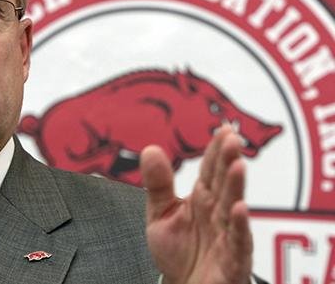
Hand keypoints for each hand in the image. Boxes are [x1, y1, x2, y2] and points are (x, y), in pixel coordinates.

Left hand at [140, 125, 252, 283]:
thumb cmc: (177, 251)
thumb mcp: (161, 213)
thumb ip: (158, 184)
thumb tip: (150, 149)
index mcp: (202, 198)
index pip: (210, 170)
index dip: (216, 150)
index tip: (223, 129)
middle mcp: (217, 213)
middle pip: (224, 183)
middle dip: (228, 161)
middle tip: (232, 139)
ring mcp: (226, 236)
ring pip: (233, 208)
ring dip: (236, 187)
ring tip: (237, 165)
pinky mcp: (232, 261)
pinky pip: (238, 243)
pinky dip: (240, 227)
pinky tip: (239, 209)